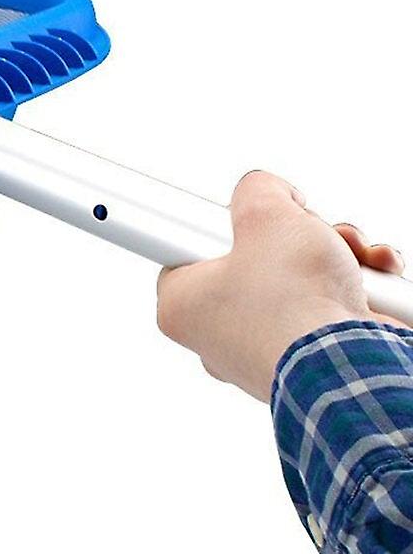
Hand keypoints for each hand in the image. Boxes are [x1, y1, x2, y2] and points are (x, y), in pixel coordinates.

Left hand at [156, 171, 403, 401]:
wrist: (348, 362)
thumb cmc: (292, 302)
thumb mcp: (265, 215)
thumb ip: (257, 191)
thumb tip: (266, 193)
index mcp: (181, 307)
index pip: (182, 252)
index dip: (217, 225)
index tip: (233, 217)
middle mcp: (215, 335)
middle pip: (252, 260)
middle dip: (295, 236)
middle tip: (306, 230)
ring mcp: (261, 350)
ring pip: (295, 281)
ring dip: (333, 255)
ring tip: (348, 253)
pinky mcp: (306, 358)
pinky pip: (324, 309)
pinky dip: (354, 286)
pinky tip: (372, 276)